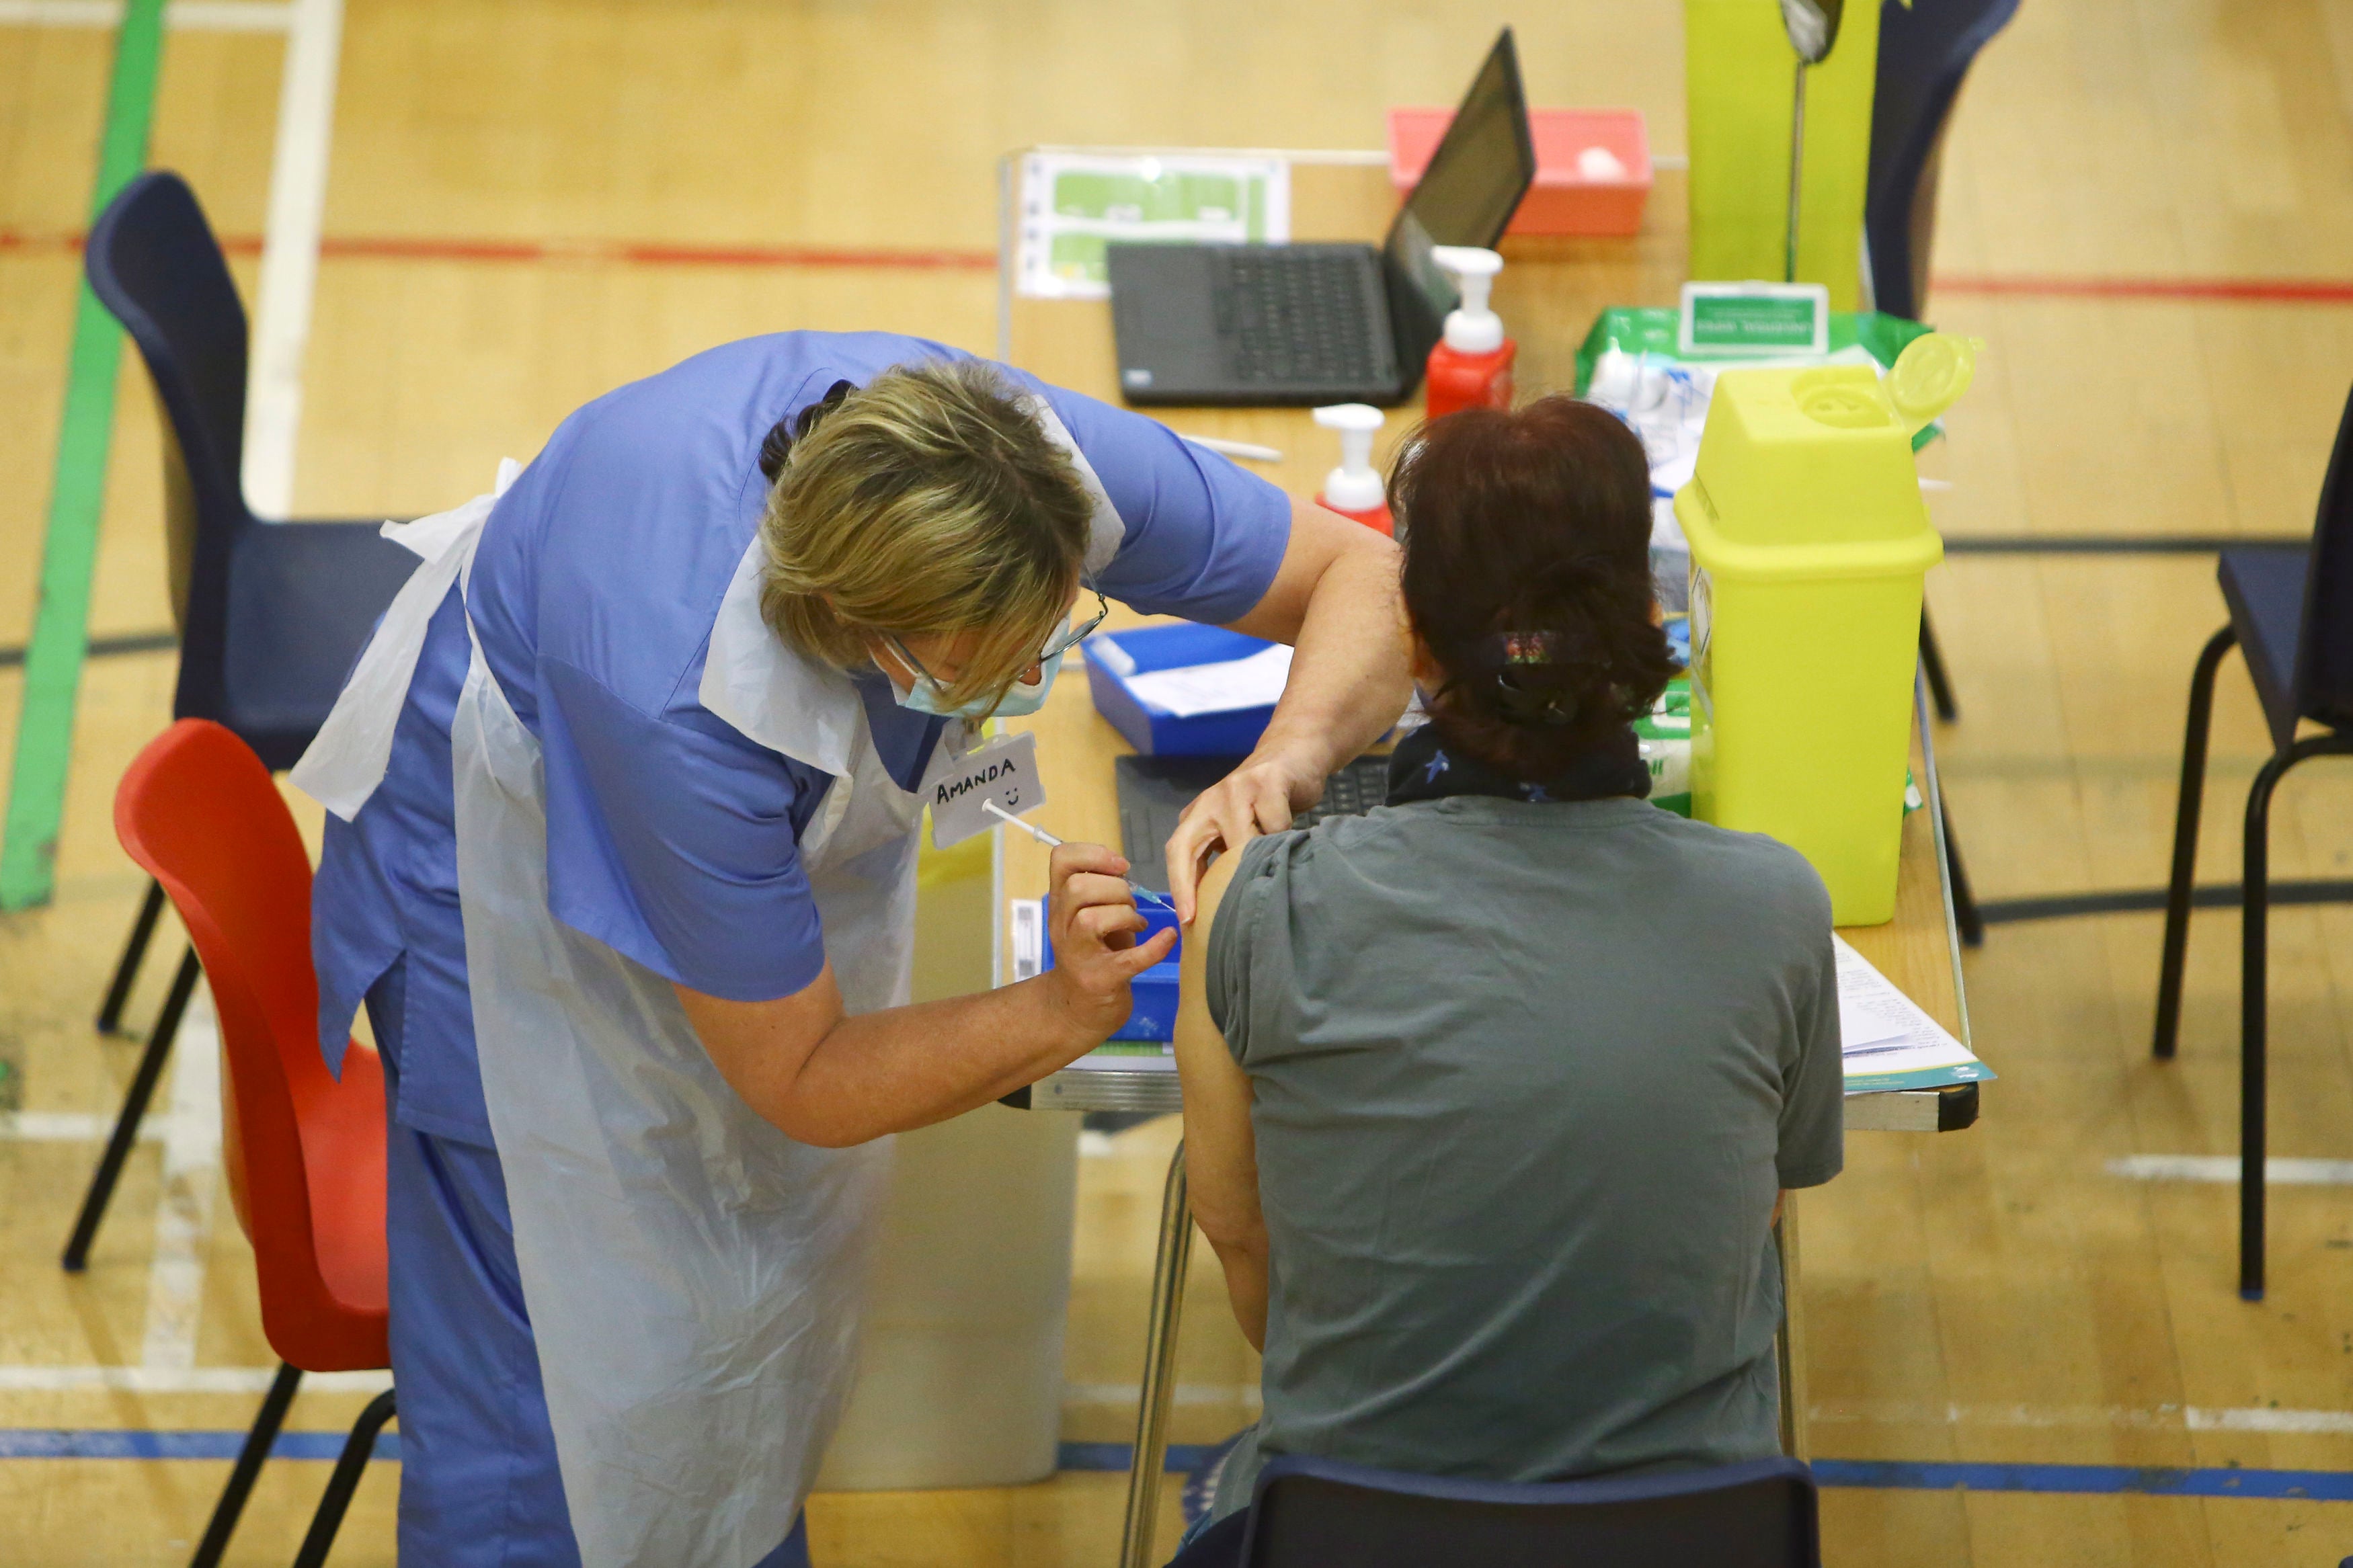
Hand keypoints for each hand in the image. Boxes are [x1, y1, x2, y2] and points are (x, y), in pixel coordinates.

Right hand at [1043, 841, 1177, 1044]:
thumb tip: (1122, 868)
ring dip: (1125, 914)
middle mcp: (1061, 927)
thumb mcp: (1089, 915)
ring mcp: (1077, 956)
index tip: (1121, 866)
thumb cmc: (1093, 954)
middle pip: (1078, 888)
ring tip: (1138, 923)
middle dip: (1116, 888)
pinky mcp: (1101, 980)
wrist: (1078, 1010)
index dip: (1093, 854)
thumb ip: (1099, 890)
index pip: (1061, 860)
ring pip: (1091, 919)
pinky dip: (1154, 947)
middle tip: (1131, 904)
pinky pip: (1129, 959)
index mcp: (1060, 904)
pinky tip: (1168, 938)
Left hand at [1164, 742, 1326, 921]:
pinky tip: (1291, 838)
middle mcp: (1210, 801)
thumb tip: (1223, 908)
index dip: (1179, 887)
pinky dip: (1284, 835)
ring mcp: (1236, 788)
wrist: (1295, 755)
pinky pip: (1274, 823)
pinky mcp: (1267, 781)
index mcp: (1198, 816)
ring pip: (1240, 840)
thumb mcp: (1240, 828)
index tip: (1187, 920)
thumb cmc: (1267, 803)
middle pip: (1188, 847)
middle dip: (1197, 885)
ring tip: (1271, 871)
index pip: (1176, 852)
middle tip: (1216, 915)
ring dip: (1256, 859)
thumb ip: (1227, 856)